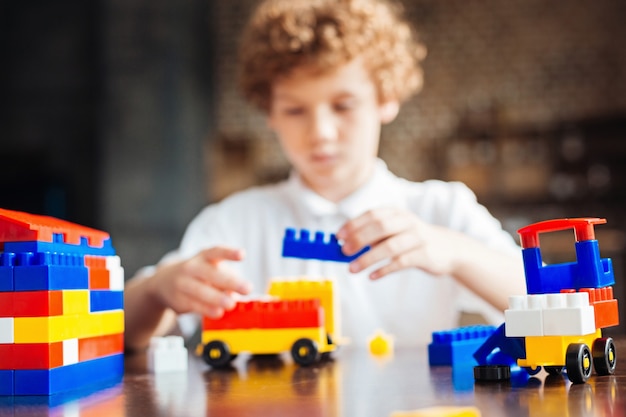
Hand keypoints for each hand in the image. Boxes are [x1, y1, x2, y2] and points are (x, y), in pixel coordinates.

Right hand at [148, 246, 251, 318]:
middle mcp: (192, 267)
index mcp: (204, 256)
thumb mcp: (210, 269)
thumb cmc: (198, 274)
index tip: (242, 255)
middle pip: (211, 273)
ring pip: (200, 290)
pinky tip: (217, 313)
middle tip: (247, 288)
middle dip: (230, 281)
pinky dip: (206, 310)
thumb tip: (236, 294)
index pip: (217, 251)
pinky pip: (194, 305)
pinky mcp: (179, 299)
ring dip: (217, 298)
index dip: (229, 253)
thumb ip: (225, 279)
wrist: (164, 282)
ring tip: (230, 304)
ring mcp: (183, 283)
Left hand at [337, 208, 460, 279]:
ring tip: (352, 268)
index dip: (354, 224)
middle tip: (344, 251)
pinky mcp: (425, 255)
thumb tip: (345, 245)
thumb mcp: (394, 232)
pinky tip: (372, 276)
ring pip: (390, 246)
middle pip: (380, 227)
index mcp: (396, 213)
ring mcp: (417, 238)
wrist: (448, 249)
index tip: (338, 236)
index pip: (372, 214)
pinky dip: (384, 270)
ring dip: (368, 258)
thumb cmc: (412, 240)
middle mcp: (407, 222)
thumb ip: (373, 236)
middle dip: (359, 239)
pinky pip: (401, 262)